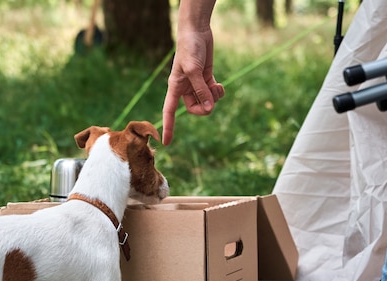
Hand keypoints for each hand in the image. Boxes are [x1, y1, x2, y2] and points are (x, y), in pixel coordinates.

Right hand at [162, 27, 223, 144]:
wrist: (197, 31)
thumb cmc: (190, 48)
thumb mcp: (194, 70)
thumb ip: (201, 90)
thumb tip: (209, 108)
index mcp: (175, 88)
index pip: (168, 112)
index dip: (168, 127)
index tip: (167, 143)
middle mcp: (184, 88)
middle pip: (194, 109)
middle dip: (204, 108)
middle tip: (211, 100)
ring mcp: (196, 84)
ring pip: (205, 102)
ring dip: (213, 98)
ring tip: (216, 88)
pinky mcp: (206, 78)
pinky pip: (213, 93)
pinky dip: (218, 92)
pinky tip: (219, 85)